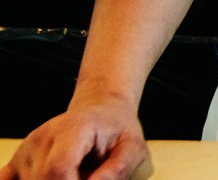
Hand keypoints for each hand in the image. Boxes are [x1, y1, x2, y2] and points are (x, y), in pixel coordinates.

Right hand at [0, 96, 150, 179]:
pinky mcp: (15, 165)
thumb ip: (118, 170)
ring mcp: (24, 152)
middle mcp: (41, 139)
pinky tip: (52, 178)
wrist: (101, 112)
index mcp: (72, 130)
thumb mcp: (134, 148)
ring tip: (79, 173)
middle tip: (89, 174)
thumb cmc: (119, 133)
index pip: (57, 170)